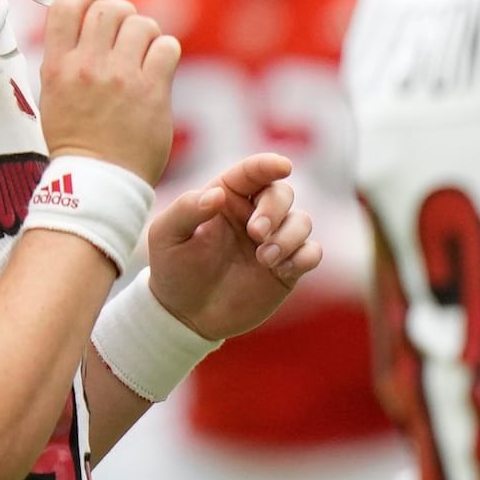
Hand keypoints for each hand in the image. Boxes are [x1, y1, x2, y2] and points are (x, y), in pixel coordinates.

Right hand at [31, 0, 179, 179]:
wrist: (100, 179)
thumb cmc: (77, 139)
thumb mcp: (52, 93)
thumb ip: (66, 56)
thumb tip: (84, 24)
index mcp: (58, 65)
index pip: (67, 4)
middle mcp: (88, 66)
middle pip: (109, 8)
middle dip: (121, 11)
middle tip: (125, 29)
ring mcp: (122, 77)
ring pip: (141, 23)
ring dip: (146, 31)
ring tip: (144, 49)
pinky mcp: (152, 91)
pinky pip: (167, 47)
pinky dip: (166, 49)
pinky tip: (159, 64)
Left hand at [145, 152, 316, 339]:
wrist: (186, 315)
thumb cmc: (173, 269)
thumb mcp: (166, 236)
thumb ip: (187, 209)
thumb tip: (217, 194)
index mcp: (226, 198)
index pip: (252, 172)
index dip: (269, 164)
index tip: (283, 167)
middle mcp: (254, 215)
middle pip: (282, 194)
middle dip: (274, 210)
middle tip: (256, 234)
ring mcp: (274, 241)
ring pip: (302, 221)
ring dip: (289, 237)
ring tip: (265, 260)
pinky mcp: (287, 269)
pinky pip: (312, 253)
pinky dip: (305, 257)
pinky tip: (282, 270)